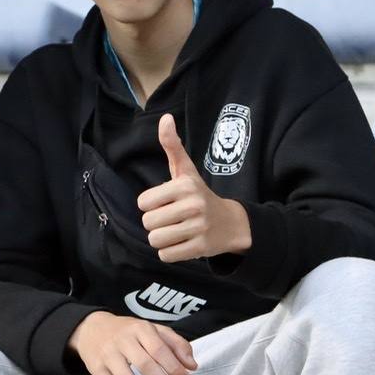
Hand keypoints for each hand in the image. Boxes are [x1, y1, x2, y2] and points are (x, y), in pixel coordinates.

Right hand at [68, 311, 197, 374]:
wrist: (90, 329)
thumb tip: (192, 366)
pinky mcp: (96, 372)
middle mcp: (122, 341)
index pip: (159, 349)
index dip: (174, 368)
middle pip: (145, 366)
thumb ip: (176, 344)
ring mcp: (107, 357)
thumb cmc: (129, 332)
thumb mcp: (153, 329)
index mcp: (139, 329)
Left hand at [137, 114, 251, 262]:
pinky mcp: (200, 249)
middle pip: (147, 223)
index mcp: (185, 186)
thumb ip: (172, 146)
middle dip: (155, 223)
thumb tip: (165, 118)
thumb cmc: (199, 194)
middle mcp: (193, 205)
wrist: (232, 223)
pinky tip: (182, 243)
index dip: (150, 204)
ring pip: (155, 240)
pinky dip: (170, 252)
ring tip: (176, 231)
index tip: (166, 202)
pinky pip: (166, 255)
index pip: (143, 202)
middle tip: (171, 219)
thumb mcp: (186, 170)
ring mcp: (199, 228)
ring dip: (161, 239)